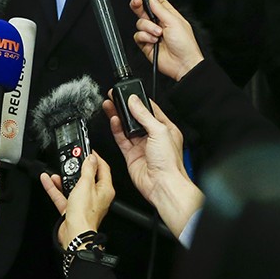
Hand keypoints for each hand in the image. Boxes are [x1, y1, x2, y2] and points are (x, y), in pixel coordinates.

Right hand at [39, 152, 114, 248]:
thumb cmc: (84, 214)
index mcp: (105, 189)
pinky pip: (63, 195)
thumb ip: (88, 169)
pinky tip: (48, 180)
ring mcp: (84, 203)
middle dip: (77, 167)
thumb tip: (91, 158)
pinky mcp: (72, 209)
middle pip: (87, 177)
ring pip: (74, 186)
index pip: (103, 168)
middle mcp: (96, 196)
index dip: (95, 157)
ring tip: (57, 169)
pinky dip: (56, 188)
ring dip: (64, 177)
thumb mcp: (85, 185)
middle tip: (71, 158)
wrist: (74, 234)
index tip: (88, 150)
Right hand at [106, 93, 202, 237]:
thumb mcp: (160, 131)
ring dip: (118, 116)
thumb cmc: (170, 163)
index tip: (129, 93)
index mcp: (166, 129)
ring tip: (110, 104)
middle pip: (136, 118)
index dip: (139, 101)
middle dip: (125, 107)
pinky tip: (113, 119)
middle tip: (115, 97)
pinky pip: (121, 138)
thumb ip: (145, 115)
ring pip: (126, 127)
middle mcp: (153, 137)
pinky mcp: (131, 154)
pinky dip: (116, 129)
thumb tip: (134, 101)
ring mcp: (141, 146)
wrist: (162, 185)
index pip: (151, 110)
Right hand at [130, 0, 204, 79]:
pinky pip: (138, 35)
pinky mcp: (146, 44)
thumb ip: (160, 9)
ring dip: (148, 27)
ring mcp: (152, 34)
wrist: (182, 63)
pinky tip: (153, 41)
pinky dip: (145, 37)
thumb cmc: (185, 44)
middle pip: (144, 10)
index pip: (155, 2)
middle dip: (139, 6)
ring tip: (158, 34)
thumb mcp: (174, 21)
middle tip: (137, 3)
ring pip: (140, 23)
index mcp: (168, 16)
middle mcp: (159, 23)